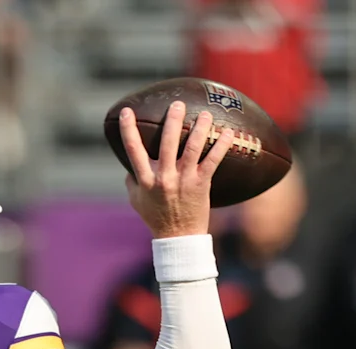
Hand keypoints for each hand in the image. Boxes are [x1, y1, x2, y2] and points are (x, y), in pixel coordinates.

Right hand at [120, 100, 233, 239]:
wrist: (178, 237)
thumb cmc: (155, 217)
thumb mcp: (136, 200)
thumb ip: (132, 180)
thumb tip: (130, 164)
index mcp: (145, 180)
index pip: (133, 151)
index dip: (128, 130)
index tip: (126, 112)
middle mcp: (163, 178)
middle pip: (168, 142)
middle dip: (172, 120)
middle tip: (177, 104)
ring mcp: (183, 180)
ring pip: (193, 147)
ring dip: (200, 128)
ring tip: (205, 114)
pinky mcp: (201, 184)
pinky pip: (213, 161)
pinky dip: (221, 146)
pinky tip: (228, 133)